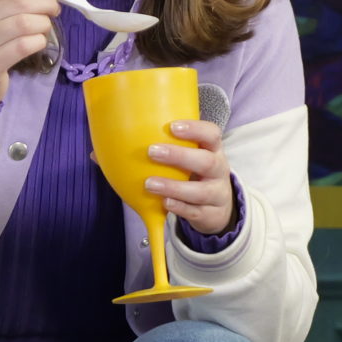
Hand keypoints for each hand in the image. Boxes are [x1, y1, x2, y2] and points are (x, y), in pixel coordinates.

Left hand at [147, 117, 234, 236]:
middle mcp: (219, 171)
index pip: (212, 135)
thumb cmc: (194, 175)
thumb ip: (169, 146)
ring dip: (174, 186)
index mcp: (213, 151)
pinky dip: (179, 207)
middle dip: (179, 156)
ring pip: (201, 191)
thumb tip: (123, 140)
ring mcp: (218, 194)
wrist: (216, 208)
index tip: (172, 126)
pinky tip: (164, 202)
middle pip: (207, 162)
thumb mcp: (191, 159)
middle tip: (152, 151)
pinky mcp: (211, 215)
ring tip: (150, 183)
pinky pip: (196, 212)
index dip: (195, 129)